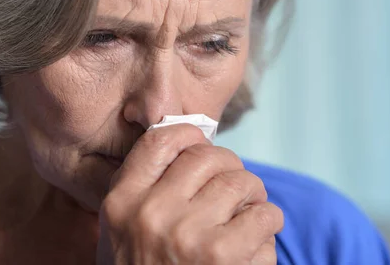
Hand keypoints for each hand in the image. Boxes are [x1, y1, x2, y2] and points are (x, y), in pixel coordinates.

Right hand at [96, 124, 282, 263]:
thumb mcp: (124, 236)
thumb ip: (146, 192)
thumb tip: (192, 145)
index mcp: (120, 204)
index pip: (159, 140)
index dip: (190, 135)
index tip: (203, 146)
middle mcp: (149, 213)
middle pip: (208, 156)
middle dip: (231, 168)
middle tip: (238, 188)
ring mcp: (186, 234)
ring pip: (242, 182)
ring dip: (254, 196)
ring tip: (250, 214)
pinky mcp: (222, 256)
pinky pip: (265, 214)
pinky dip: (269, 224)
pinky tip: (256, 242)